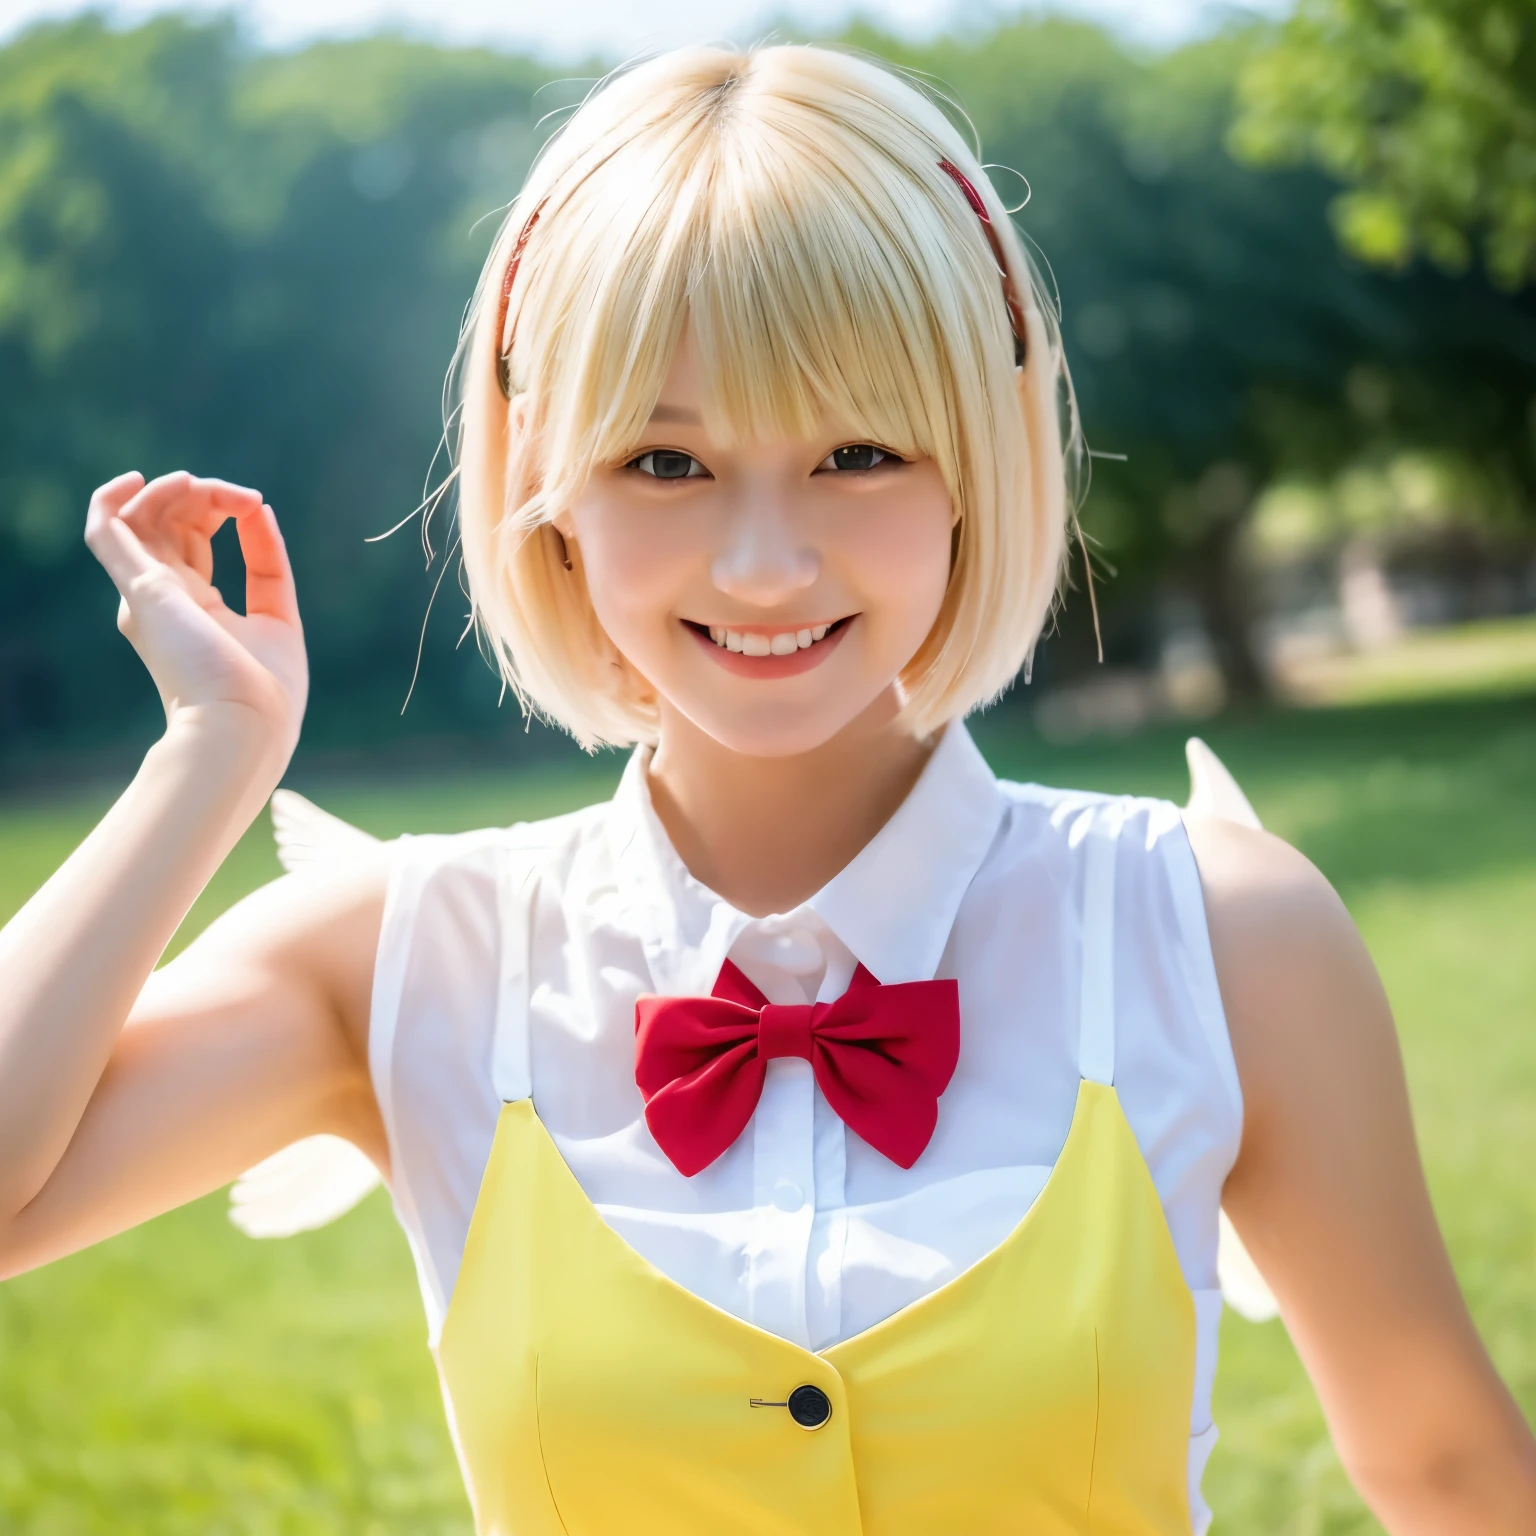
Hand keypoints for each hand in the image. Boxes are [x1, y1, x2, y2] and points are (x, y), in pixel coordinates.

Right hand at [84, 471, 308, 761]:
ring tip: (203, 484)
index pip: (198, 543)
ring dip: (172, 490)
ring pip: (140, 519)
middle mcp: (164, 600)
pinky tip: (138, 479)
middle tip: (244, 498)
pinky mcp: (140, 590)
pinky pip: (105, 531)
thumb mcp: (279, 620)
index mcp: (197, 611)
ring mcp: (147, 594)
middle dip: (204, 495)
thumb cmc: (266, 694)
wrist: (243, 728)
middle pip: (169, 525)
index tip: (257, 507)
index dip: (226, 513)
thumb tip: (260, 512)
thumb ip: (267, 568)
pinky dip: (112, 499)